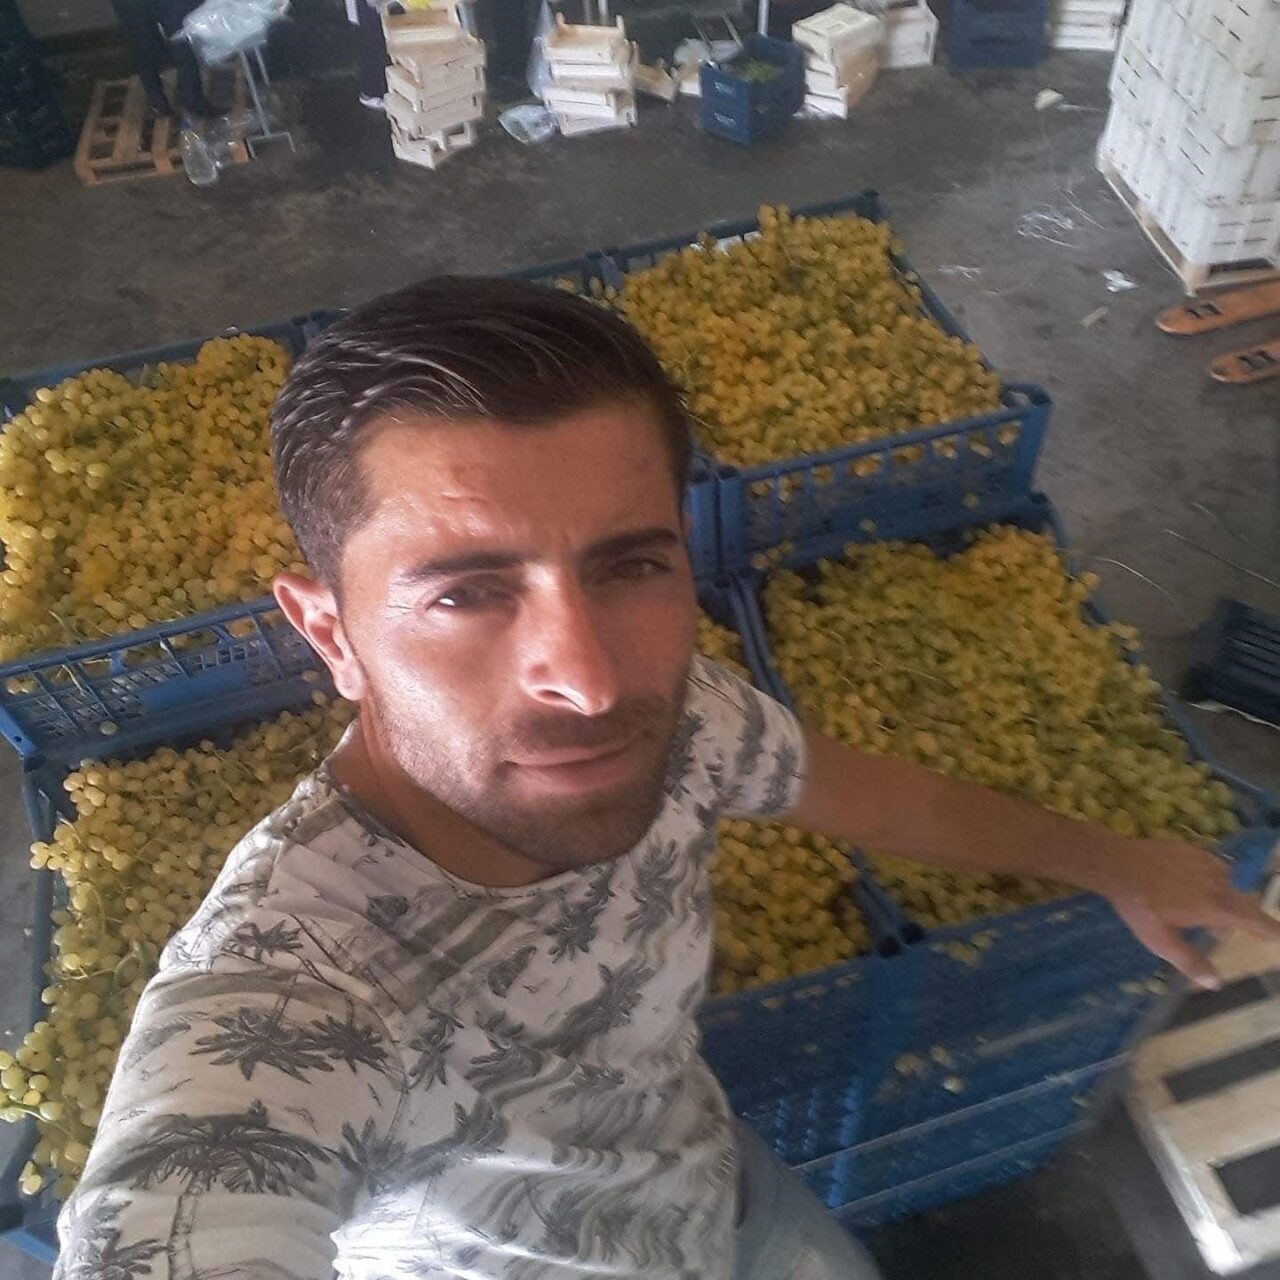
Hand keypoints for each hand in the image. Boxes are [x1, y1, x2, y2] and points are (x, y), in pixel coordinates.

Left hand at [1102, 839, 1279, 988]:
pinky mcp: (1192, 849)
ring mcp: (1206, 862)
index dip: (1273, 931)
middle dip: (1233, 921)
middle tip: (1213, 934)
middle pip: (1240, 905)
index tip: (1279, 938)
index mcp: (1218, 907)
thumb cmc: (1141, 907)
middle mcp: (1220, 882)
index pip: (1257, 921)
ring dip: (1217, 900)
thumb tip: (1215, 983)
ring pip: (1224, 886)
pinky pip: (1208, 869)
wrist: (1119, 864)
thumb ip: (1190, 962)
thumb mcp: (1161, 941)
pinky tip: (1181, 886)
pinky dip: (1205, 881)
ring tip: (1191, 911)